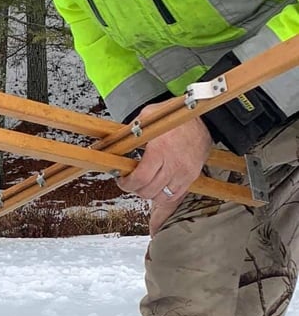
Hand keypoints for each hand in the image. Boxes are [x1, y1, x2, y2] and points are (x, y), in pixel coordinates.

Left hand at [116, 101, 212, 235]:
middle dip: (135, 189)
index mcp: (160, 150)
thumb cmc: (174, 118)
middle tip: (131, 183)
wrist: (204, 120)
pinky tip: (156, 192)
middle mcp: (174, 164)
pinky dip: (163, 197)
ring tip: (144, 184)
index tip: (122, 180)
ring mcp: (185, 173)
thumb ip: (131, 133)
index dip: (127, 184)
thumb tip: (111, 144)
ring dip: (149, 194)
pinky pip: (175, 196)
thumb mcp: (147, 118)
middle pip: (149, 191)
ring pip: (161, 197)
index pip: (140, 178)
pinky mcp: (192, 177)